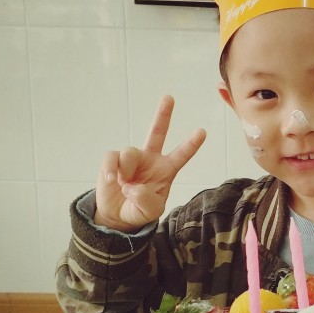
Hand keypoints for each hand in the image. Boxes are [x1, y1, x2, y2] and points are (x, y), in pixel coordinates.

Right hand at [94, 95, 206, 231]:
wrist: (117, 215)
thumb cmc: (139, 209)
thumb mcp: (150, 211)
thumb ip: (146, 200)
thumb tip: (132, 185)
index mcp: (166, 170)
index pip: (181, 155)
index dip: (191, 144)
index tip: (202, 132)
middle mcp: (150, 159)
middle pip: (157, 132)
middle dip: (162, 114)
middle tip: (169, 97)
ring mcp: (132, 158)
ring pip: (130, 152)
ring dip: (126, 171)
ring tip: (124, 185)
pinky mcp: (114, 159)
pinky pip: (112, 157)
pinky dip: (110, 170)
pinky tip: (112, 181)